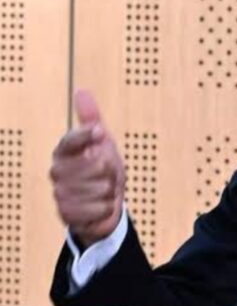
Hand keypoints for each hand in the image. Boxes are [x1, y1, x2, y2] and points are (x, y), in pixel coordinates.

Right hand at [50, 90, 125, 247]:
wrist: (103, 204)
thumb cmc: (101, 170)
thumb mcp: (101, 142)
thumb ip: (91, 119)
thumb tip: (82, 92)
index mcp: (63, 151)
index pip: (71, 139)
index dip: (88, 136)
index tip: (101, 133)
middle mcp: (57, 171)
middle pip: (96, 165)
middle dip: (110, 171)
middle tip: (106, 174)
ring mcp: (60, 193)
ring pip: (100, 187)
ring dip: (109, 190)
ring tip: (102, 190)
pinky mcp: (66, 213)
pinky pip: (97, 208)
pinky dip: (105, 207)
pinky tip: (99, 206)